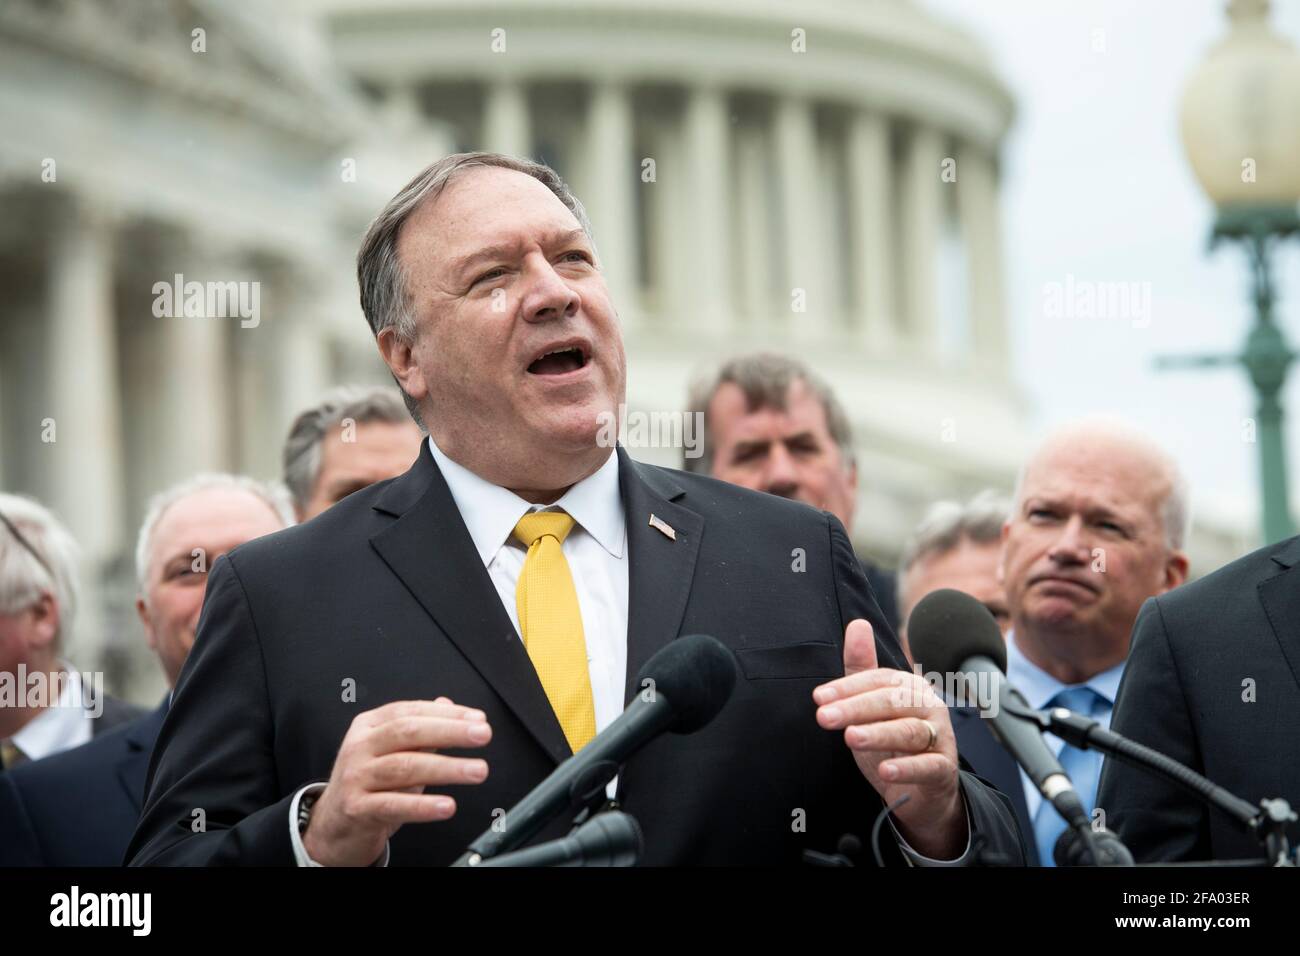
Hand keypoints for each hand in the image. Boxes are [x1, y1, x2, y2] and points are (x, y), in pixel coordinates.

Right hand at [302, 697, 491, 865]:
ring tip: (477, 770)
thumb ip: (421, 730)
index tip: (478, 719)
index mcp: (369, 726)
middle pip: (408, 732)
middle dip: (450, 731)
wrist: (334, 826)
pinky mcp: (356, 809)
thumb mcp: (392, 752)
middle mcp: (360, 747)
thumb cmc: (369, 785)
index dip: (447, 714)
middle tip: (482, 735)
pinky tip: (447, 805)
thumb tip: (449, 705)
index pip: (411, 711)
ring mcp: (356, 777)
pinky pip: (393, 805)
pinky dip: (423, 806)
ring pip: (405, 766)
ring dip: (447, 768)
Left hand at [813, 619, 965, 858]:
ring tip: (851, 738)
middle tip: (824, 717)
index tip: (818, 698)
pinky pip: (928, 766)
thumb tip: (858, 624)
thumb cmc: (893, 744)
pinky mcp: (943, 769)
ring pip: (909, 731)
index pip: (878, 681)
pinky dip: (907, 768)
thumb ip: (862, 669)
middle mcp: (929, 707)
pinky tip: (886, 771)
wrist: (921, 792)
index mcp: (910, 688)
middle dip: (855, 708)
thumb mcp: (872, 708)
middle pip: (892, 702)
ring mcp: (940, 737)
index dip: (848, 687)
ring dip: (878, 734)